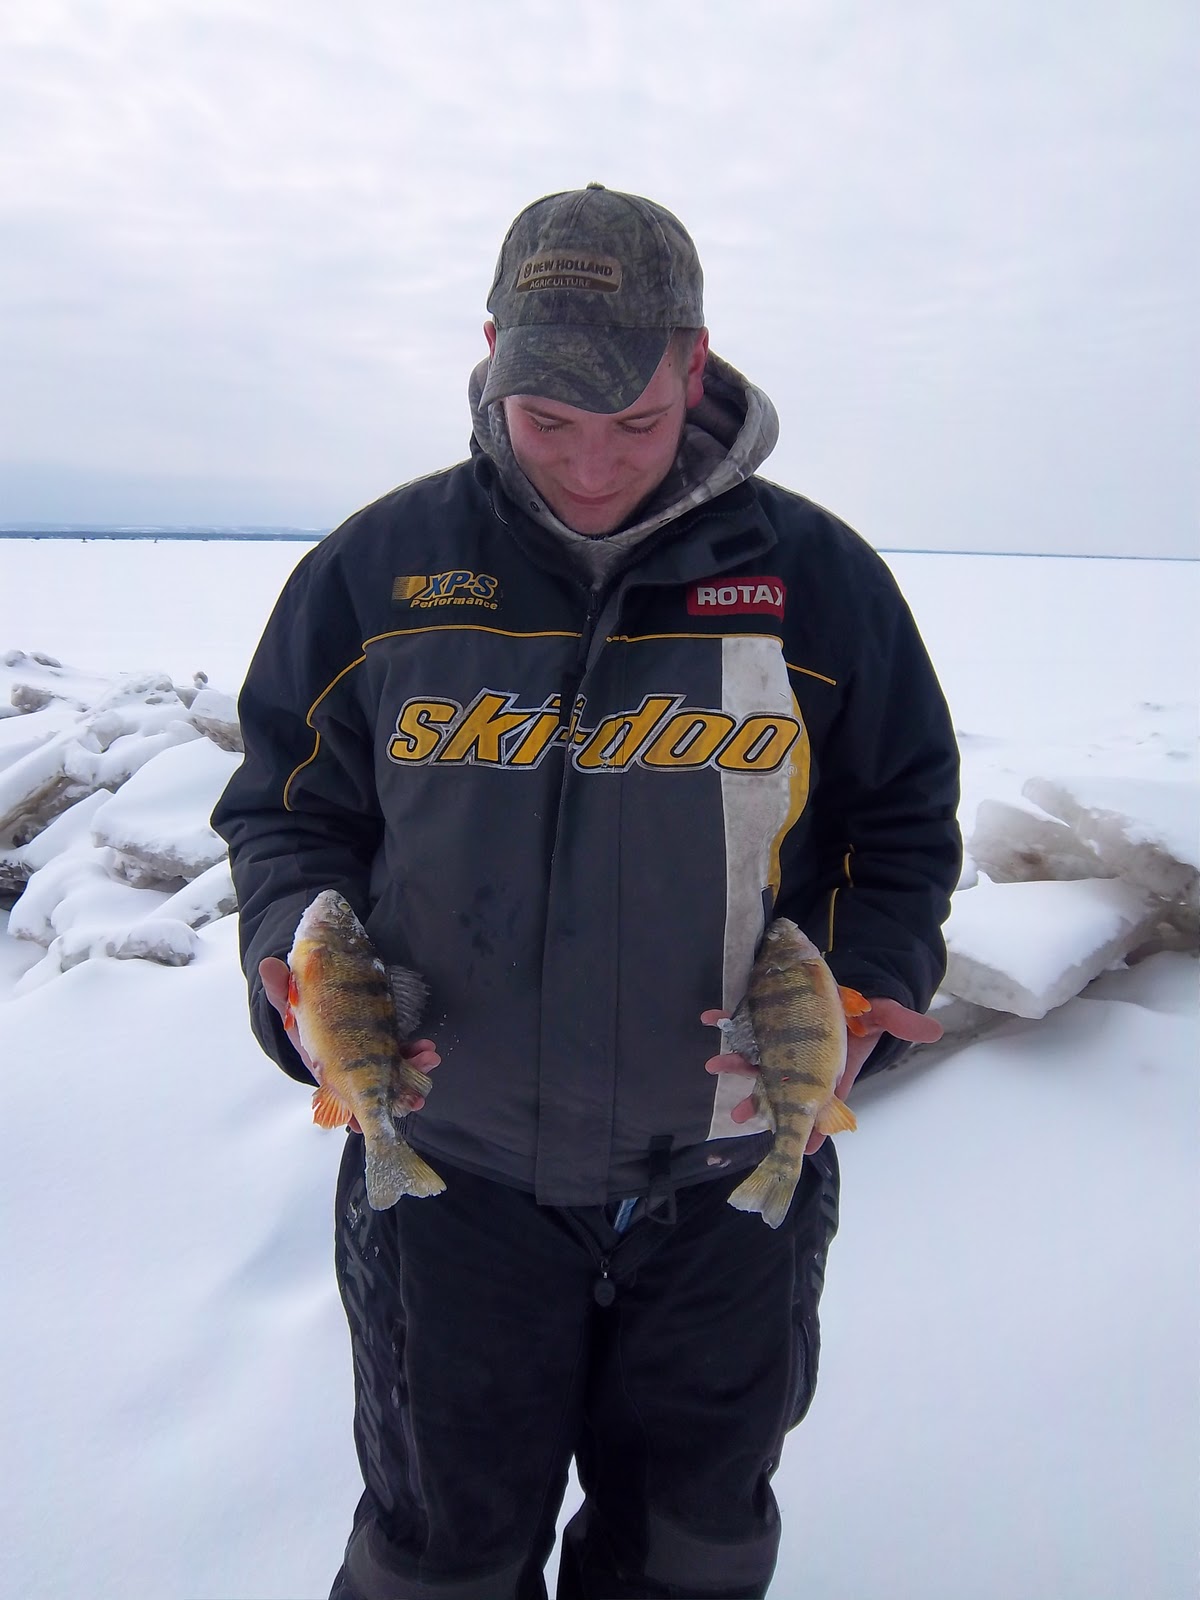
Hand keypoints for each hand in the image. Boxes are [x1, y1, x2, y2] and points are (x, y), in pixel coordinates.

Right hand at [259, 956, 440, 1131]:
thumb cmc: (304, 1010)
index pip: (337, 1100)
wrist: (323, 997)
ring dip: (413, 1072)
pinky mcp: (386, 1046)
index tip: (363, 1123)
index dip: (351, 1114)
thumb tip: (266, 965)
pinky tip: (426, 1049)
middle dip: (396, 1099)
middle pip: (375, 1093)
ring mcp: (371, 1059)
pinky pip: (403, 1057)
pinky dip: (415, 1056)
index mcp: (324, 1068)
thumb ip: (280, 988)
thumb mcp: (290, 1002)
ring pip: (395, 1076)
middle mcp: (351, 1070)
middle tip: (415, 1099)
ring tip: (429, 1059)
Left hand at [701, 996, 942, 1155]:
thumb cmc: (864, 1012)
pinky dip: (725, 1020)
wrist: (847, 985)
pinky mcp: (768, 1020)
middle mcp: (802, 1063)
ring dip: (736, 1064)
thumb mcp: (884, 1016)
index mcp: (831, 1071)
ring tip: (714, 1067)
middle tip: (744, 1116)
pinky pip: (744, 1023)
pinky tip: (708, 1018)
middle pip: (780, 1090)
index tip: (803, 1148)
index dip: (814, 1127)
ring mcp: (782, 1044)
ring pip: (756, 1060)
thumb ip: (902, 1021)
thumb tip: (934, 1030)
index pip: (823, 1107)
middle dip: (761, 1103)